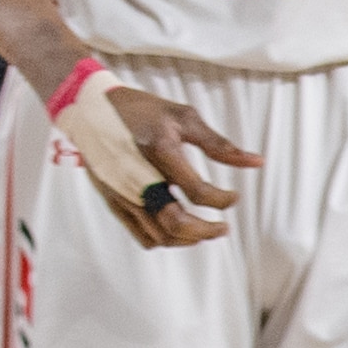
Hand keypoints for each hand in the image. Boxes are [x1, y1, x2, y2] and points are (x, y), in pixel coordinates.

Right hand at [52, 74, 260, 248]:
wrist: (89, 108)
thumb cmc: (141, 110)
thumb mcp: (183, 117)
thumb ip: (219, 144)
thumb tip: (258, 162)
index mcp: (159, 152)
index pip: (197, 191)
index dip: (222, 200)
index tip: (234, 197)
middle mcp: (138, 177)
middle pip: (175, 223)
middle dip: (206, 231)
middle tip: (223, 228)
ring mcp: (121, 192)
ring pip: (158, 235)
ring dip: (187, 239)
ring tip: (205, 230)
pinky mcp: (112, 200)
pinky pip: (139, 233)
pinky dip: (164, 239)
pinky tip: (179, 230)